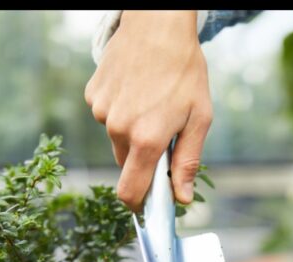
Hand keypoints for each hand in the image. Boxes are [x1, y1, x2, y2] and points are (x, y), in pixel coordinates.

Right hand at [84, 10, 212, 211]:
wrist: (158, 24)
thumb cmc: (184, 71)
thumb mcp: (199, 118)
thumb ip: (188, 161)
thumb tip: (182, 199)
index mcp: (146, 139)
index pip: (129, 191)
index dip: (138, 205)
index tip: (147, 206)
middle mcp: (118, 128)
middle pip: (126, 164)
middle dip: (143, 159)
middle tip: (163, 133)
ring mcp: (102, 111)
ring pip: (117, 139)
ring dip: (132, 132)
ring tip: (151, 102)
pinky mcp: (93, 95)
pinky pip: (107, 116)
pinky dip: (121, 111)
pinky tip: (136, 89)